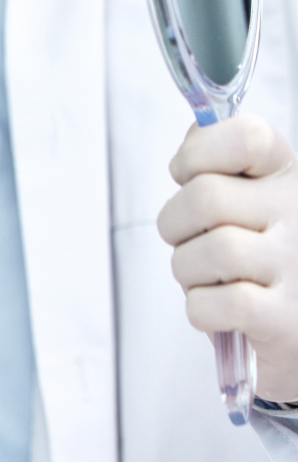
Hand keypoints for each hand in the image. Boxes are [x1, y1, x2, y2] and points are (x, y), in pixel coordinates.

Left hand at [158, 114, 297, 401]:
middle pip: (206, 197)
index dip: (198, 155)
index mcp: (289, 177)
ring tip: (208, 280)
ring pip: (209, 252)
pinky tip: (220, 311)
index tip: (190, 177)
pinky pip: (216, 304)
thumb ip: (219, 164)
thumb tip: (197, 129)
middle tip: (190, 241)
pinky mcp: (287, 320)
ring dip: (187, 271)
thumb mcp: (247, 203)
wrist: (297, 332)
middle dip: (176, 224)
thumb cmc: (260, 262)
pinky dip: (201, 310)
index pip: (247, 136)